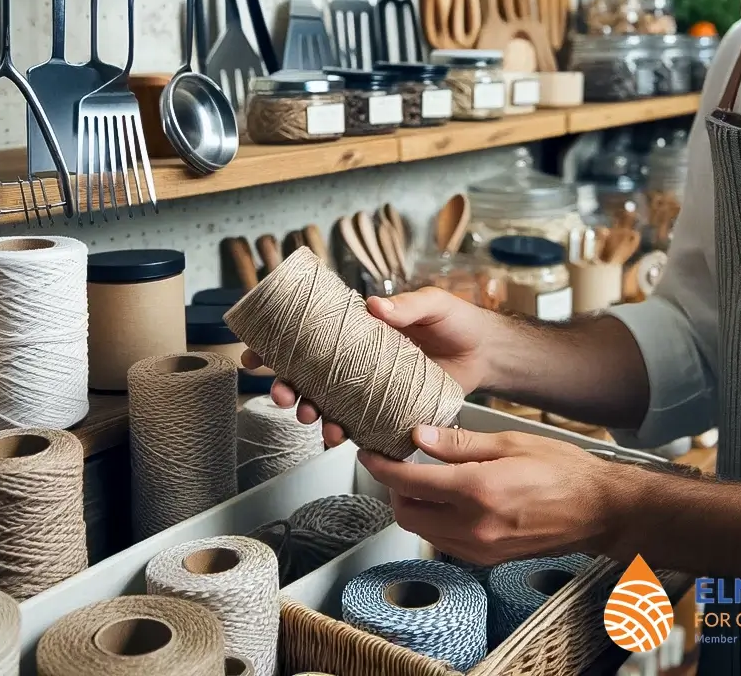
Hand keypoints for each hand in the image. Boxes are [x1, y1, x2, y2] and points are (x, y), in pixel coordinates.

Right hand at [241, 286, 496, 446]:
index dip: (276, 347)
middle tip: (282, 394)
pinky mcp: (387, 409)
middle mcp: (357, 359)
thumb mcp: (433, 304)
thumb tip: (377, 306)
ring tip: (314, 420)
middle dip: (287, 388)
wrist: (486, 353)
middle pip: (307, 375)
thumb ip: (407, 305)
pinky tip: (341, 437)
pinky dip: (344, 432)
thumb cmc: (458, 321)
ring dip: (311, 413)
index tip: (254, 355)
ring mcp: (369, 387)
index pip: (308, 336)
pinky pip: (357, 424)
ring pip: (326, 403)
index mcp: (358, 329)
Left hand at [357, 425, 625, 565]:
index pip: (409, 483)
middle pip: (407, 513)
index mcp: (476, 491)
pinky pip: (445, 541)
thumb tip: (419, 435)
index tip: (370, 454)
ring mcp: (481, 548)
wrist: (598, 510)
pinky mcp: (488, 558)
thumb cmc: (563, 471)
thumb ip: (458, 443)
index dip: (381, 467)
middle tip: (400, 463)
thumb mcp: (508, 442)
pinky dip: (436, 520)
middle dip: (395, 488)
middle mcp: (474, 526)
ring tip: (425, 478)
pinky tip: (449, 499)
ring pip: (423, 531)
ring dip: (414, 506)